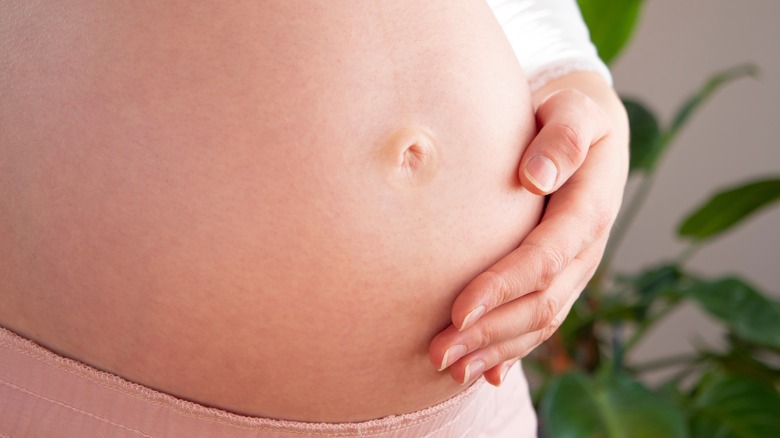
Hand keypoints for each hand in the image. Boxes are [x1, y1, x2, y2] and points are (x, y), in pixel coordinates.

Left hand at [428, 71, 628, 385]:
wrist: (584, 128)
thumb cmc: (568, 111)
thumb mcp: (574, 108)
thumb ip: (562, 136)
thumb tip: (535, 177)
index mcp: (590, 208)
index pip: (544, 257)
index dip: (503, 286)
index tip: (458, 310)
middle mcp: (586, 248)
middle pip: (541, 302)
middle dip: (491, 332)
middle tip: (439, 353)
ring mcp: (575, 268)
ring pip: (540, 321)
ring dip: (496, 349)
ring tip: (450, 370)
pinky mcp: (560, 276)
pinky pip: (540, 321)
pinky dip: (512, 349)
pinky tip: (485, 373)